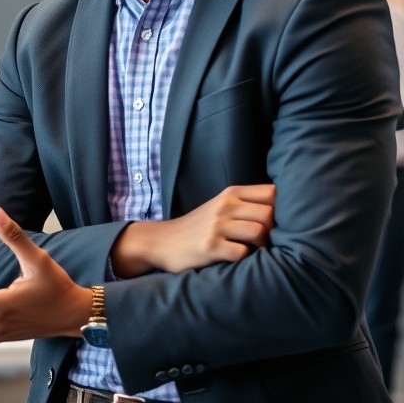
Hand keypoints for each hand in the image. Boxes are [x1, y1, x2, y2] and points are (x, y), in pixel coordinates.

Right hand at [112, 184, 275, 276]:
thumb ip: (248, 205)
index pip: (272, 192)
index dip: (283, 209)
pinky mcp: (210, 247)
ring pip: (259, 231)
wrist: (162, 242)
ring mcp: (216, 226)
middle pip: (269, 213)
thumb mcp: (220, 207)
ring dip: (261, 246)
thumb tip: (288, 214)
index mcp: (231, 194)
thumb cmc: (199, 227)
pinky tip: (236, 259)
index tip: (278, 223)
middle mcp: (224, 206)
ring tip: (253, 252)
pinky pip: (242, 253)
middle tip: (265, 243)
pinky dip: (244, 259)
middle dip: (274, 231)